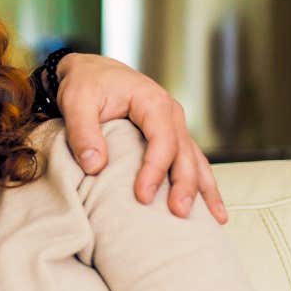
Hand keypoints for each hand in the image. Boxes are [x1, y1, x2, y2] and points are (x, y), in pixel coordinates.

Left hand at [53, 53, 227, 223]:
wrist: (90, 71)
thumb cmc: (84, 84)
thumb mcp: (76, 102)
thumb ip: (83, 132)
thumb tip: (95, 166)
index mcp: (152, 102)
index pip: (162, 140)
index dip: (155, 169)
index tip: (142, 196)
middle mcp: (171, 113)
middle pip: (184, 153)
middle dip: (185, 185)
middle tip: (179, 213)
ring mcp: (174, 126)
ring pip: (195, 160)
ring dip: (204, 189)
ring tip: (215, 220)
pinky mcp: (170, 137)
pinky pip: (190, 161)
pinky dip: (201, 184)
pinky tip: (211, 209)